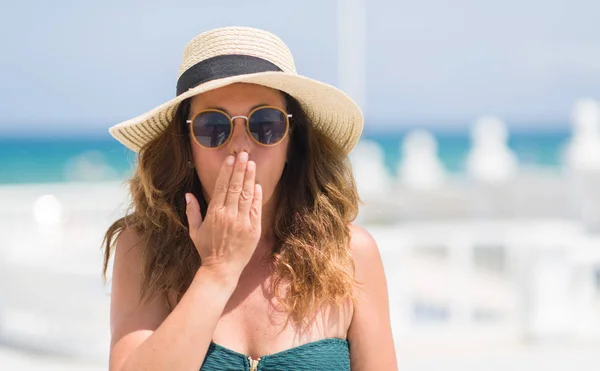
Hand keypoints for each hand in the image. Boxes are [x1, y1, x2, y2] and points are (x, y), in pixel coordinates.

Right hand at [185, 152, 262, 280]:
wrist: (222, 269)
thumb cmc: (207, 249)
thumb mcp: (195, 231)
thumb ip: (192, 211)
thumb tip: (188, 194)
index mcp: (214, 213)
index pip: (221, 187)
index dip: (226, 171)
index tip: (231, 159)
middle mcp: (229, 215)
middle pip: (235, 186)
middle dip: (240, 169)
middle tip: (244, 154)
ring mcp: (242, 222)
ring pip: (246, 195)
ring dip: (249, 178)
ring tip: (251, 164)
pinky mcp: (253, 229)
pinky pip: (255, 209)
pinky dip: (256, 196)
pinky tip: (257, 184)